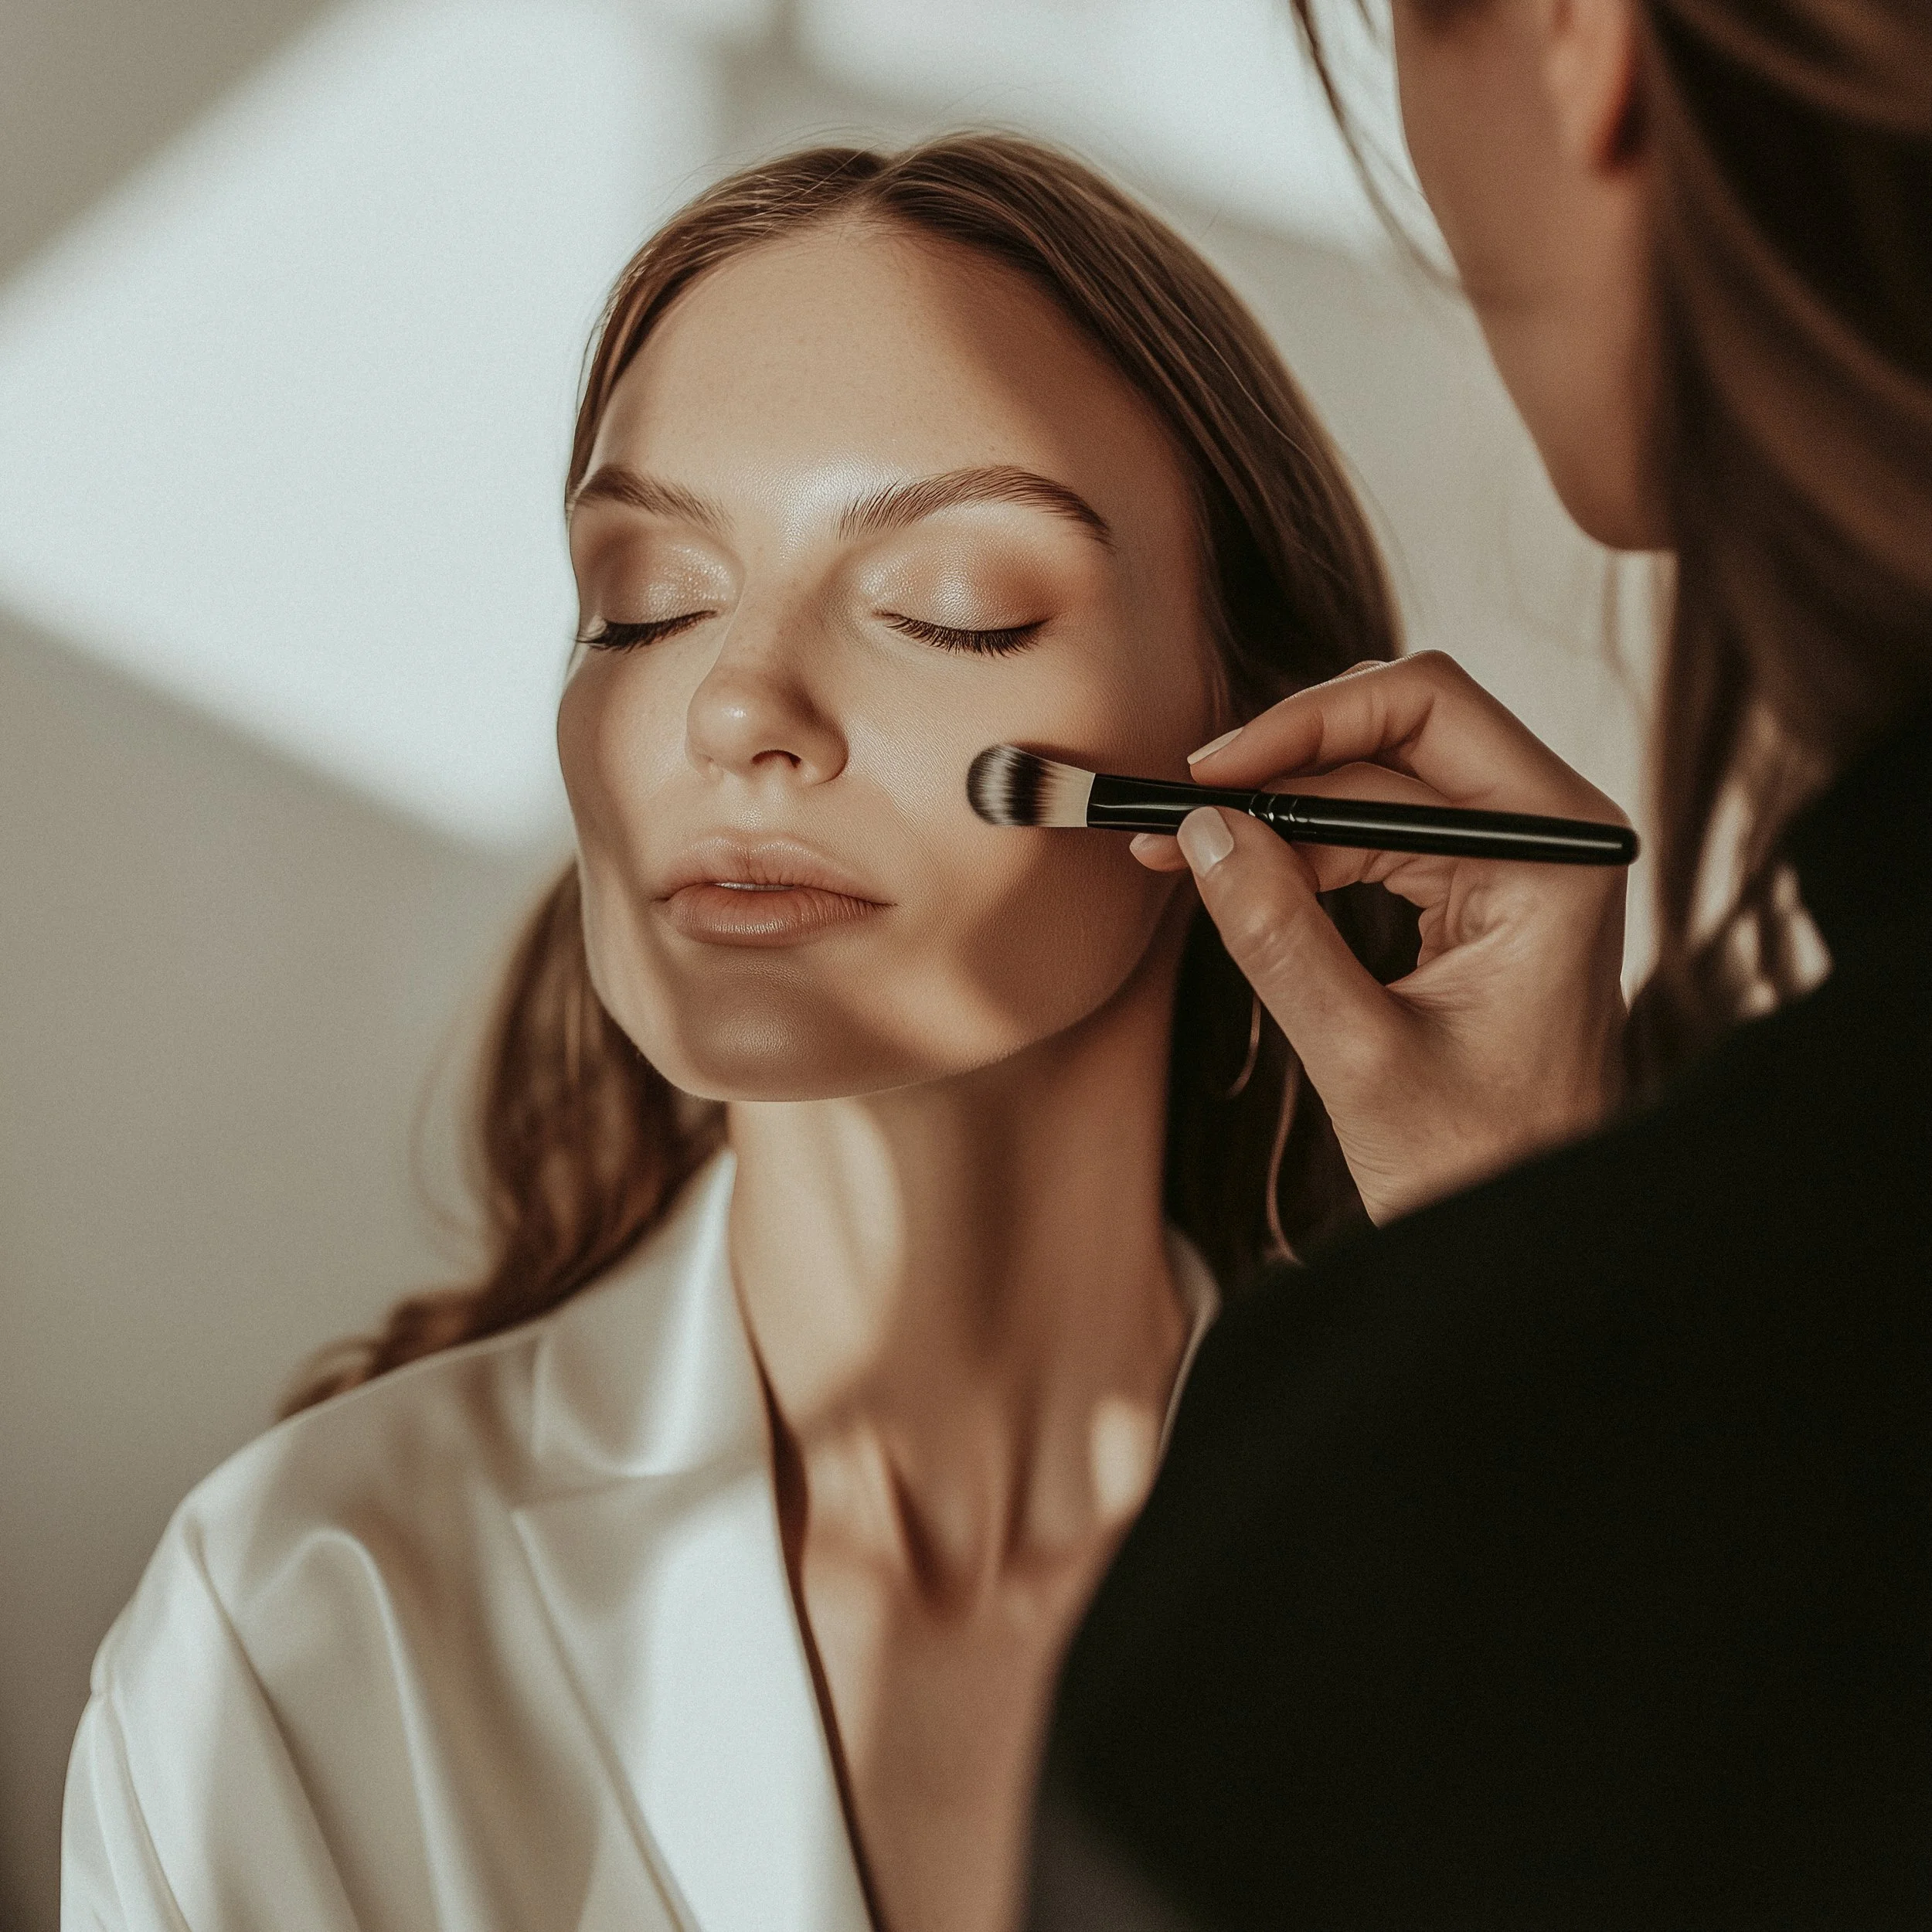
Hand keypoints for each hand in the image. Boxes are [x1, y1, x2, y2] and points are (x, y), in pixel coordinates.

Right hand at [1137, 653, 1629, 1223]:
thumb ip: (1279, 937)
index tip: (1205, 777)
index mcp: (1557, 850)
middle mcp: (1548, 832)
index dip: (1300, 728)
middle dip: (1279, 762)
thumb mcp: (1361, 1057)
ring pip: (1374, 779)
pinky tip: (1229, 872)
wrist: (1530, 1237)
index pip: (1425, 711)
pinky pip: (1376, 834)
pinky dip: (1299, 849)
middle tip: (1177, 807)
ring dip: (1275, 808)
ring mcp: (1514, 859)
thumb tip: (1201, 830)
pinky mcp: (1477, 893)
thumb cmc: (1476, 1165)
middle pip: (1397, 728)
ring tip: (1177, 846)